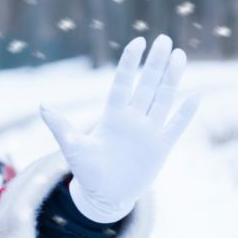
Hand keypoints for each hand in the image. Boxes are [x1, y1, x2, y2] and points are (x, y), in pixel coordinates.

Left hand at [41, 34, 198, 222]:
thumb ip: (62, 127)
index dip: (130, 64)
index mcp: (112, 117)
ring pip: (163, 100)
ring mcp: (148, 132)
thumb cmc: (87, 171)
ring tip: (180, 55)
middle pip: (147, 86)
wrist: (105, 197)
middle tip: (165, 40)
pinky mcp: (160, 148)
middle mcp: (132, 120)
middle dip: (156, 64)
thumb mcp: (73, 148)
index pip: (123, 84)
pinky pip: (175, 127)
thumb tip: (42, 106)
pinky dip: (185, 113)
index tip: (138, 42)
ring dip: (172, 79)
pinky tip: (195, 95)